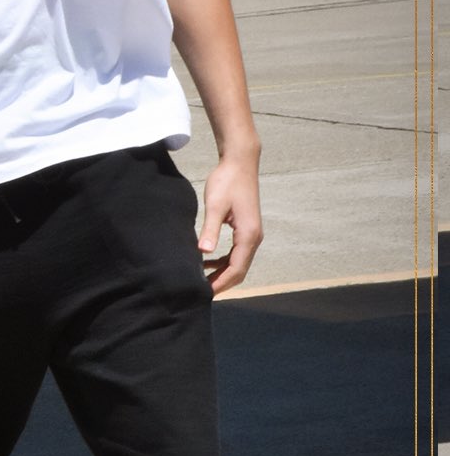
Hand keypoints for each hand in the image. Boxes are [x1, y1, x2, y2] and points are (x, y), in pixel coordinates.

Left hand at [198, 152, 262, 294]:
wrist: (239, 162)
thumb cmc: (227, 181)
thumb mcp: (215, 205)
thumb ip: (210, 229)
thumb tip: (203, 252)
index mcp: (248, 235)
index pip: (236, 269)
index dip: (220, 284)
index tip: (204, 293)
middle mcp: (254, 238)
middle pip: (239, 270)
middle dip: (222, 283)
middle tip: (201, 292)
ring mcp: (252, 234)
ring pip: (238, 263)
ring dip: (222, 273)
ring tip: (201, 280)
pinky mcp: (246, 228)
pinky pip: (236, 253)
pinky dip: (223, 261)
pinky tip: (207, 262)